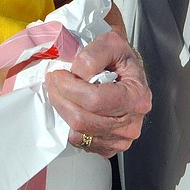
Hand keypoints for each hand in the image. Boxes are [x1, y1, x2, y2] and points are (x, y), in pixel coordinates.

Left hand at [45, 30, 151, 158]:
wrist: (126, 70)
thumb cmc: (120, 58)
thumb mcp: (110, 43)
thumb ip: (92, 56)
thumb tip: (76, 75)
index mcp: (136, 96)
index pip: (94, 100)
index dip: (69, 87)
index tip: (57, 75)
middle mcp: (132, 122)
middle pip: (83, 119)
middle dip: (60, 98)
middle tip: (52, 82)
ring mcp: (121, 138)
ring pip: (79, 132)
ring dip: (62, 110)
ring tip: (60, 92)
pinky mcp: (109, 146)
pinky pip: (81, 142)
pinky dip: (69, 125)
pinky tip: (71, 107)